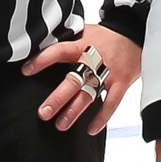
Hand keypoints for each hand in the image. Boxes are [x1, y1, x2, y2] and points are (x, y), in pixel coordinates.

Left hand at [22, 23, 140, 133]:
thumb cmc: (104, 35)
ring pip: (89, 95)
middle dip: (58, 98)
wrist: (134, 32)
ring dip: (74, 111)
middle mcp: (93, 61)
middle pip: (73, 81)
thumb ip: (66, 41)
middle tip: (43, 113)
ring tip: (60, 125)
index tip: (26, 71)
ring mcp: (108, 73)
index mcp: (81, 45)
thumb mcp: (83, 32)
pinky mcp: (122, 82)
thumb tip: (40, 44)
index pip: (58, 51)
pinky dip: (102, 117)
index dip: (42, 60)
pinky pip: (111, 103)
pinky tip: (91, 130)